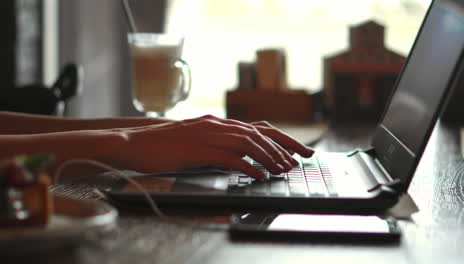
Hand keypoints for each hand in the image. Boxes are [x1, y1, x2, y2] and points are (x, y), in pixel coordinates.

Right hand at [107, 115, 313, 178]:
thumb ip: (214, 145)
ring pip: (248, 142)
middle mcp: (215, 125)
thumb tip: (236, 157)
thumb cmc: (162, 145)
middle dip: (281, 147)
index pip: (255, 128)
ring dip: (268, 156)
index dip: (279, 138)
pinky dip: (248, 165)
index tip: (295, 150)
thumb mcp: (193, 142)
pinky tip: (258, 174)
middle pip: (257, 133)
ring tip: (282, 169)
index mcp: (216, 123)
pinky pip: (230, 157)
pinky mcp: (198, 149)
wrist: (133, 143)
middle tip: (297, 161)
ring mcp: (207, 135)